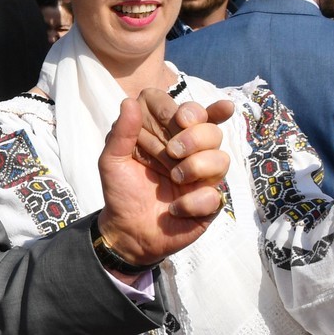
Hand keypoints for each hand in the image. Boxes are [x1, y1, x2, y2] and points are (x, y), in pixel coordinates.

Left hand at [96, 91, 234, 270]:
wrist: (127, 232)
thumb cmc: (121, 191)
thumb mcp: (112, 161)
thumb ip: (121, 133)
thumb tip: (128, 102)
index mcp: (169, 136)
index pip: (191, 111)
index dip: (189, 110)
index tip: (179, 119)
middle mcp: (190, 152)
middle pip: (212, 130)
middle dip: (195, 137)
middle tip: (172, 151)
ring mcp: (202, 177)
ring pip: (221, 158)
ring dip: (197, 166)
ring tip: (174, 179)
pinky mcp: (208, 202)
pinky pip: (214, 195)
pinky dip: (193, 201)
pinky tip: (175, 208)